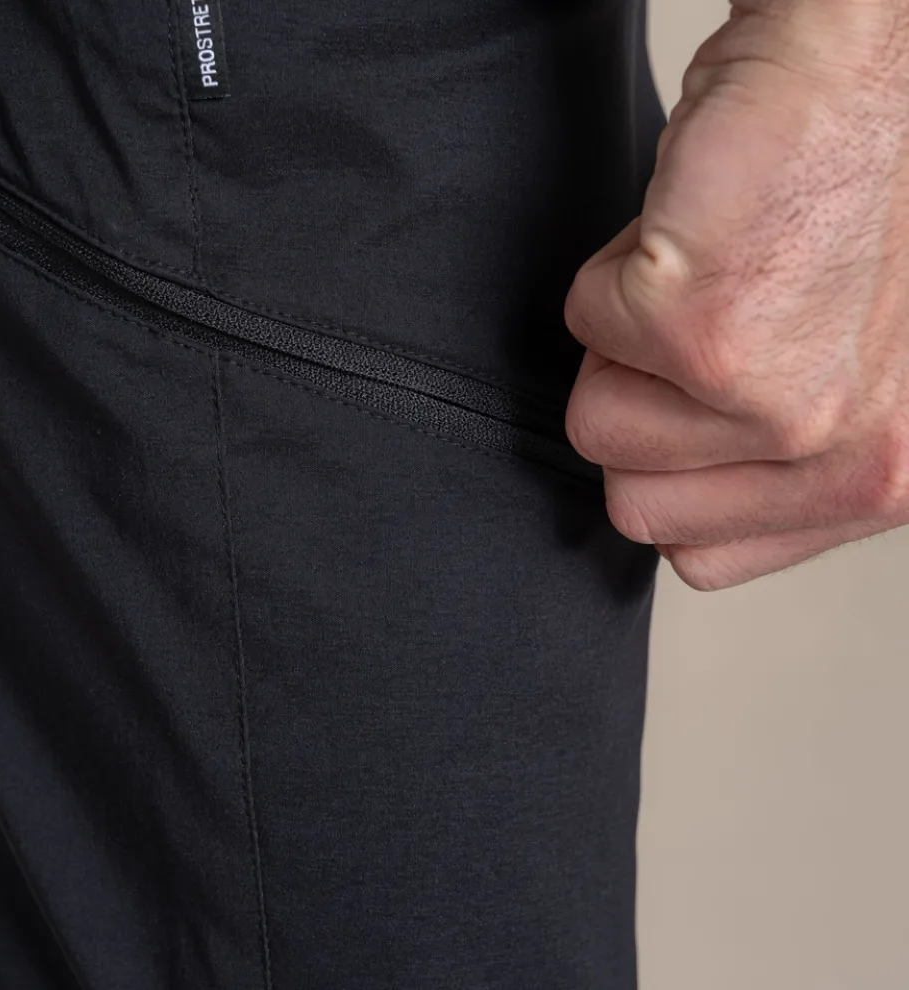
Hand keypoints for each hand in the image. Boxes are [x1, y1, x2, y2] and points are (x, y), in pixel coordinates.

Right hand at [563, 0, 908, 589]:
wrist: (863, 66)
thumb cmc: (853, 202)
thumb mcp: (842, 381)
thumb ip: (768, 471)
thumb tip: (669, 508)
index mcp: (882, 482)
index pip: (699, 557)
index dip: (674, 471)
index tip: (701, 402)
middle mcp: (848, 458)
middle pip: (633, 508)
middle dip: (641, 409)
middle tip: (708, 327)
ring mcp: (775, 402)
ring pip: (595, 427)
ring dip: (626, 343)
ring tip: (706, 274)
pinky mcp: (701, 330)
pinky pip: (584, 328)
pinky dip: (617, 270)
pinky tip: (693, 233)